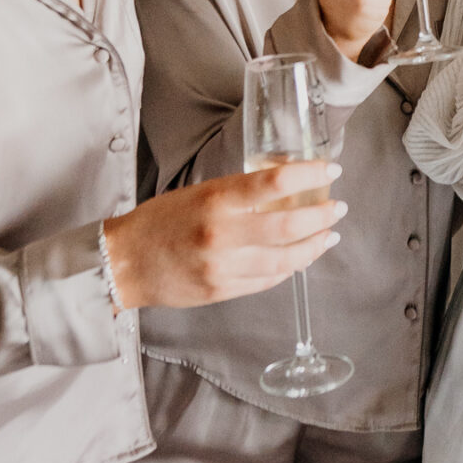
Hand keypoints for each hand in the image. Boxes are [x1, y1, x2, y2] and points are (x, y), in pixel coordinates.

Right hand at [103, 162, 342, 309]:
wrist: (125, 263)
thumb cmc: (161, 221)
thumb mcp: (200, 193)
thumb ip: (241, 194)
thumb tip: (287, 188)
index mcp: (216, 199)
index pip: (275, 182)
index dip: (310, 175)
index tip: (330, 170)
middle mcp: (222, 234)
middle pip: (289, 224)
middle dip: (322, 215)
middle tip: (338, 207)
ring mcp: (224, 267)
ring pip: (286, 258)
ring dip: (314, 245)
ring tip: (329, 234)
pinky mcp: (223, 291)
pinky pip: (269, 279)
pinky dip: (290, 267)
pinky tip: (301, 256)